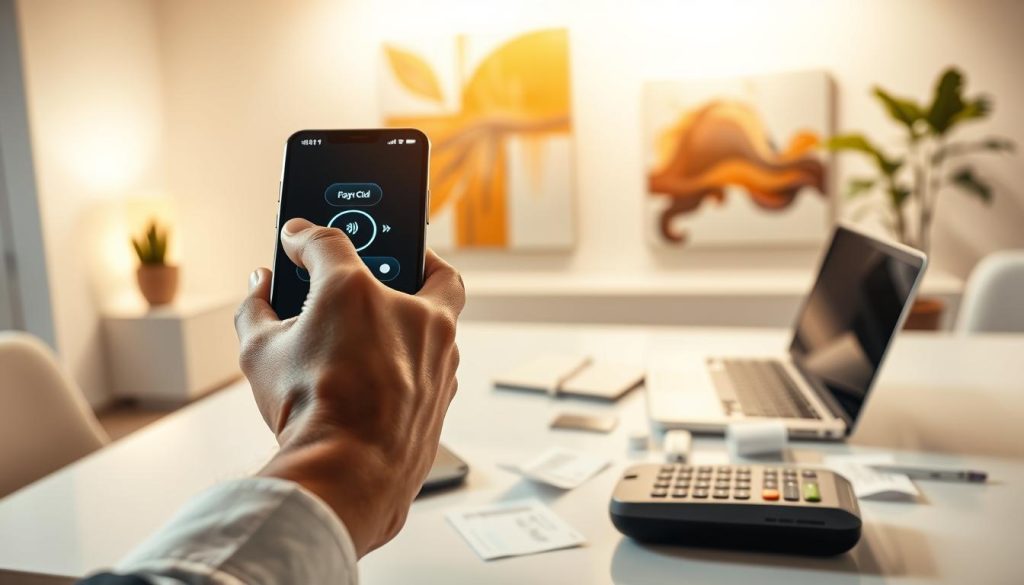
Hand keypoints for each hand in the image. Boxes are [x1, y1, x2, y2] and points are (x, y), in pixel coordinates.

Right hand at [234, 217, 464, 556]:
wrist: (348, 476)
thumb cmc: (309, 411)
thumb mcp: (260, 350)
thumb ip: (257, 307)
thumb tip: (260, 288)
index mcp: (358, 291)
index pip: (329, 244)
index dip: (306, 239)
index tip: (298, 240)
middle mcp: (411, 313)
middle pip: (426, 267)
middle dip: (404, 257)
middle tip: (378, 260)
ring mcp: (439, 353)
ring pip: (441, 314)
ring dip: (415, 310)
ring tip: (379, 316)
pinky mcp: (446, 389)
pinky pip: (437, 356)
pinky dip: (416, 353)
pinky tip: (388, 367)